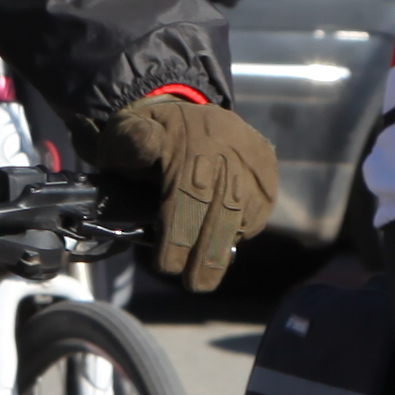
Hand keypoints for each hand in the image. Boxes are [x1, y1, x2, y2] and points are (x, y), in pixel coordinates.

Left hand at [77, 86, 279, 291]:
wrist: (186, 109)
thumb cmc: (148, 132)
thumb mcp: (126, 129)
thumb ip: (130, 141)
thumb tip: (143, 145)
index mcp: (193, 139)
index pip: (189, 193)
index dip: (179, 233)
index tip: (167, 265)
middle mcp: (230, 147)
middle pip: (223, 208)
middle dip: (207, 252)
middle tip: (194, 285)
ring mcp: (253, 159)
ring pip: (245, 211)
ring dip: (225, 247)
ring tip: (206, 278)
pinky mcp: (267, 169)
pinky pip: (259, 208)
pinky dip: (242, 231)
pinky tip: (222, 248)